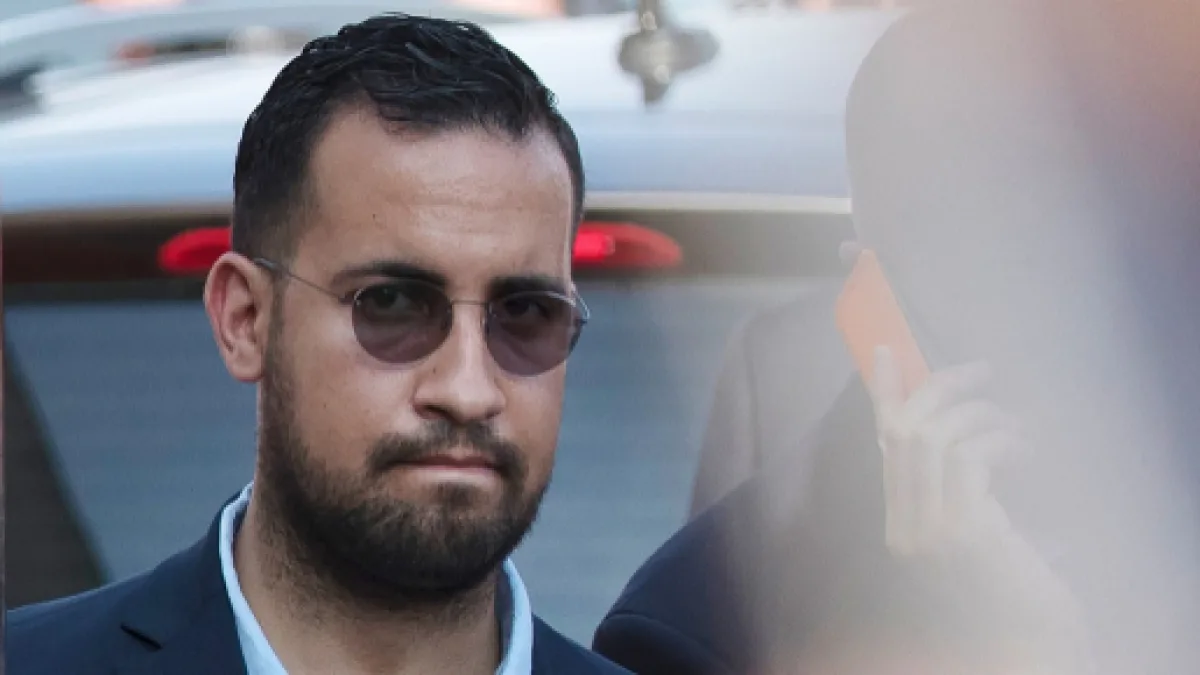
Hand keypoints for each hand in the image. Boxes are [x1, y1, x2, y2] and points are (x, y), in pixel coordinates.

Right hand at [869, 346, 1091, 668]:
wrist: (1034, 653)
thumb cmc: (1019, 596)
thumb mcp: (983, 535)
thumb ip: (962, 493)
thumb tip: (967, 429)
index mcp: (902, 529)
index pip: (883, 447)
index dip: (882, 394)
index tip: (886, 352)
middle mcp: (905, 530)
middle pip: (904, 432)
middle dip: (940, 387)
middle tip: (982, 370)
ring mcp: (929, 533)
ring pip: (934, 438)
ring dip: (982, 414)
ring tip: (1018, 424)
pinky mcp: (963, 534)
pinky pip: (970, 459)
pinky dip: (999, 440)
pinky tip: (1024, 448)